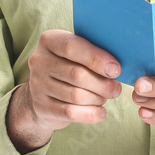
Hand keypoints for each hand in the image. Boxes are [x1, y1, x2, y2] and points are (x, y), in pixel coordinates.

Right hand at [7, 30, 120, 151]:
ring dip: (97, 98)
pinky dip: (90, 114)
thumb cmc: (69, 66)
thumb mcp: (76, 52)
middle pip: (77, 74)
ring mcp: (37, 85)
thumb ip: (92, 52)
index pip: (72, 47)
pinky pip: (70, 113)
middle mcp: (38, 61)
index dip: (97, 58)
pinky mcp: (41, 106)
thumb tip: (117, 66)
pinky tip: (100, 112)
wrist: (43, 92)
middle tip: (115, 88)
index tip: (116, 69)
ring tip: (105, 97)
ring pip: (76, 95)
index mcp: (49, 40)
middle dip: (102, 84)